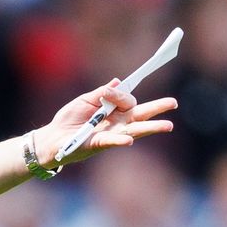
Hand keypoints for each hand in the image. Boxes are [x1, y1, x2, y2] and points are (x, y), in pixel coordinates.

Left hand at [37, 79, 177, 165]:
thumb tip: (118, 82)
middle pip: (141, 115)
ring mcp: (112, 134)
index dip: (128, 93)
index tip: (140, 82)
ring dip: (151, 128)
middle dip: (158, 108)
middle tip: (173, 102)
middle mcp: (118, 123)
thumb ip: (101, 92)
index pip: (128, 100)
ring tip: (168, 125)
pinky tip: (130, 139)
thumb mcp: (85, 100)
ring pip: (135, 130)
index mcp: (115, 111)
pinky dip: (121, 139)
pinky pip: (113, 141)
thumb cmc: (70, 118)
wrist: (53, 137)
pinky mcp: (100, 144)